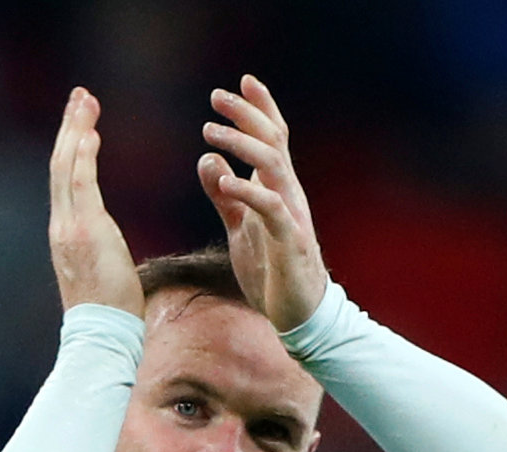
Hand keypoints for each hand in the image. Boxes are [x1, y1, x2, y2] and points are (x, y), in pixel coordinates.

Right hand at [48, 87, 141, 315]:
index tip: (83, 123)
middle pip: (61, 165)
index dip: (72, 147)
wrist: (101, 337)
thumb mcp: (103, 272)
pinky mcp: (85, 231)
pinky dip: (84, 156)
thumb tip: (109, 249)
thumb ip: (101, 251)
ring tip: (85, 101)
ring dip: (76, 131)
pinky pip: (81, 185)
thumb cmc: (110, 314)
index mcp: (66, 233)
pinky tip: (90, 132)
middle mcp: (62, 225)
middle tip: (81, 96)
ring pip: (67, 167)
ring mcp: (70, 227)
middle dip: (70, 127)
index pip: (66, 180)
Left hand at [198, 75, 326, 332]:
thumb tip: (208, 159)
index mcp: (278, 189)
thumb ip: (225, 195)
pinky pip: (270, 209)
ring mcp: (291, 216)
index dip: (259, 109)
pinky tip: (224, 184)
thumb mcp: (240, 228)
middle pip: (273, 141)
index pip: (273, 139)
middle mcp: (289, 194)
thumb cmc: (272, 271)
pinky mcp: (288, 241)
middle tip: (217, 96)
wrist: (298, 315)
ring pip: (273, 166)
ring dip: (242, 145)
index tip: (241, 82)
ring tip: (211, 134)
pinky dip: (247, 192)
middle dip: (247, 115)